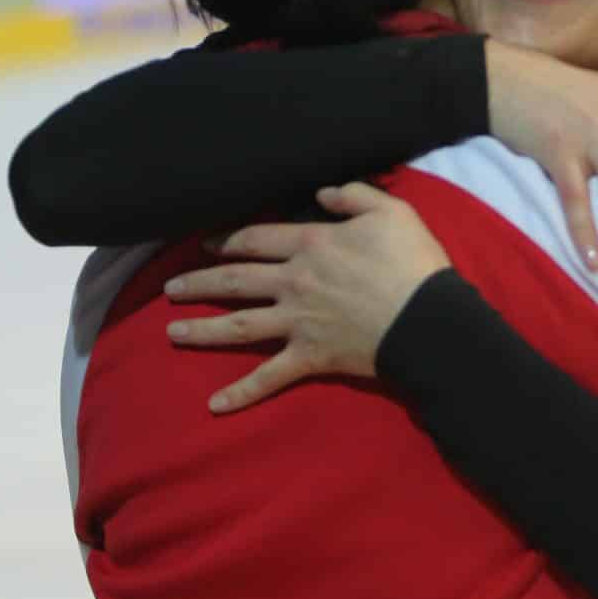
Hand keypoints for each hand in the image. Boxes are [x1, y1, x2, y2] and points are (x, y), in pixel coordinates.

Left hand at [163, 183, 450, 412]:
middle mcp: (293, 282)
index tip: (205, 245)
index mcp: (310, 244)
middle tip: (170, 289)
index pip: (256, 239)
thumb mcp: (391, 211)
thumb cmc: (412, 262)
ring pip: (239, 326)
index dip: (227, 240)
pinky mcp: (309, 357)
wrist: (427, 319)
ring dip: (202, 330)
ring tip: (171, 333)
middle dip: (199, 284)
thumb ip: (354, 195)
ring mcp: (297, 322)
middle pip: (235, 281)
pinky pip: (269, 378)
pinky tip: (214, 405)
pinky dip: (241, 393)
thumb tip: (321, 193)